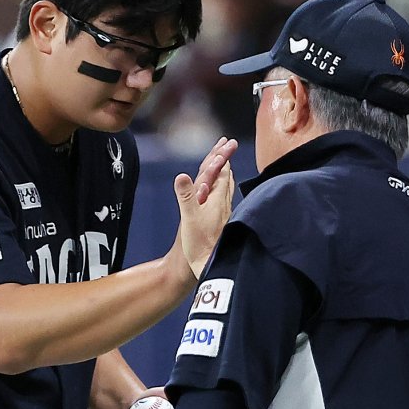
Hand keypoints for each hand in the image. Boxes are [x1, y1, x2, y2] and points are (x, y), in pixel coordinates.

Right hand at [176, 137, 236, 278]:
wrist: (209, 266)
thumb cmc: (200, 244)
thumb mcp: (189, 218)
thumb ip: (186, 196)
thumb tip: (182, 175)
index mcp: (216, 199)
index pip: (220, 172)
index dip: (221, 156)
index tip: (225, 142)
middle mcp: (223, 204)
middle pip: (225, 178)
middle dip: (224, 162)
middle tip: (226, 147)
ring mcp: (224, 214)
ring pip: (226, 189)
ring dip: (225, 176)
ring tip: (226, 168)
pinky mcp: (221, 223)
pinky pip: (224, 201)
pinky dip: (223, 191)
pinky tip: (221, 197)